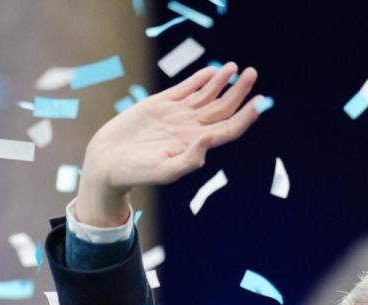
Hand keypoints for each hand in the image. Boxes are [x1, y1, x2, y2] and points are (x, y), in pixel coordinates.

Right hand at [76, 63, 262, 226]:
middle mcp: (191, 129)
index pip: (229, 129)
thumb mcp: (163, 171)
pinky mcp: (161, 104)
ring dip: (222, 81)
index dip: (246, 116)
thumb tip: (208, 141)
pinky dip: (199, 79)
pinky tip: (211, 71)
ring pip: (206, 95)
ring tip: (235, 67)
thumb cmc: (135, 173)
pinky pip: (185, 89)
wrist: (107, 163)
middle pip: (223, 108)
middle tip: (252, 73)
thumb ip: (188, 159)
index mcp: (196, 146)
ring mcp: (177, 115)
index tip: (261, 101)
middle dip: (239, 91)